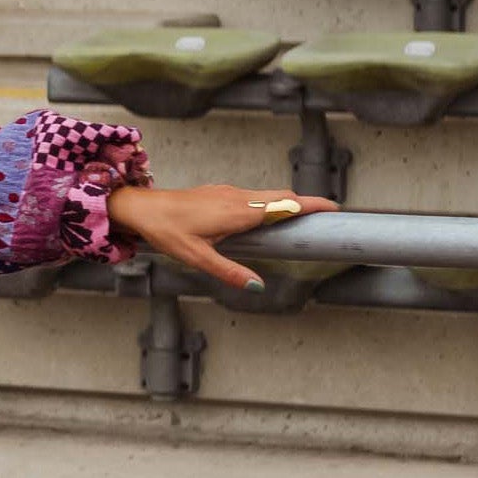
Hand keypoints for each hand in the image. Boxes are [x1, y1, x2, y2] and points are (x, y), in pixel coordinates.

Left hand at [106, 182, 338, 291]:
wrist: (143, 208)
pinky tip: (267, 216)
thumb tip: (257, 285)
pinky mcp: (220, 192)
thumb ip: (229, 272)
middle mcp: (237, 197)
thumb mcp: (198, 258)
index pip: (285, 204)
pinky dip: (269, 202)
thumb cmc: (167, 231)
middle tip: (328, 215)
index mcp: (238, 212)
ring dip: (288, 202)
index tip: (334, 208)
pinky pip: (253, 195)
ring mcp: (228, 192)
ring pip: (267, 194)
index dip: (312, 205)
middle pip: (282, 196)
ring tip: (304, 217)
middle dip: (307, 203)